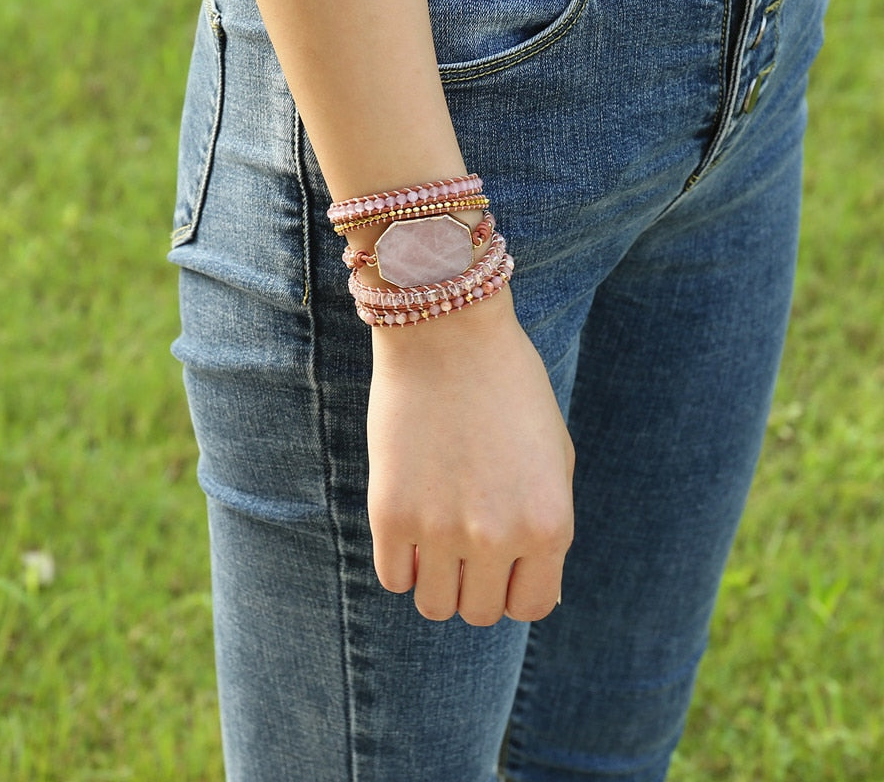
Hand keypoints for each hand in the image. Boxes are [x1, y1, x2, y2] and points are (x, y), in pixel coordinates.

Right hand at [366, 291, 574, 625]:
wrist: (448, 333)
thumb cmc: (508, 387)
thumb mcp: (554, 457)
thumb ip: (546, 526)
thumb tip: (529, 586)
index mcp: (549, 525)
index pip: (531, 607)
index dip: (515, 588)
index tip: (502, 563)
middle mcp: (498, 537)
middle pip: (480, 611)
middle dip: (476, 584)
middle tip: (465, 540)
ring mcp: (440, 529)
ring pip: (435, 605)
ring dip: (438, 580)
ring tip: (435, 535)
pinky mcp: (390, 514)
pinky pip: (394, 578)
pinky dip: (404, 562)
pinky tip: (409, 524)